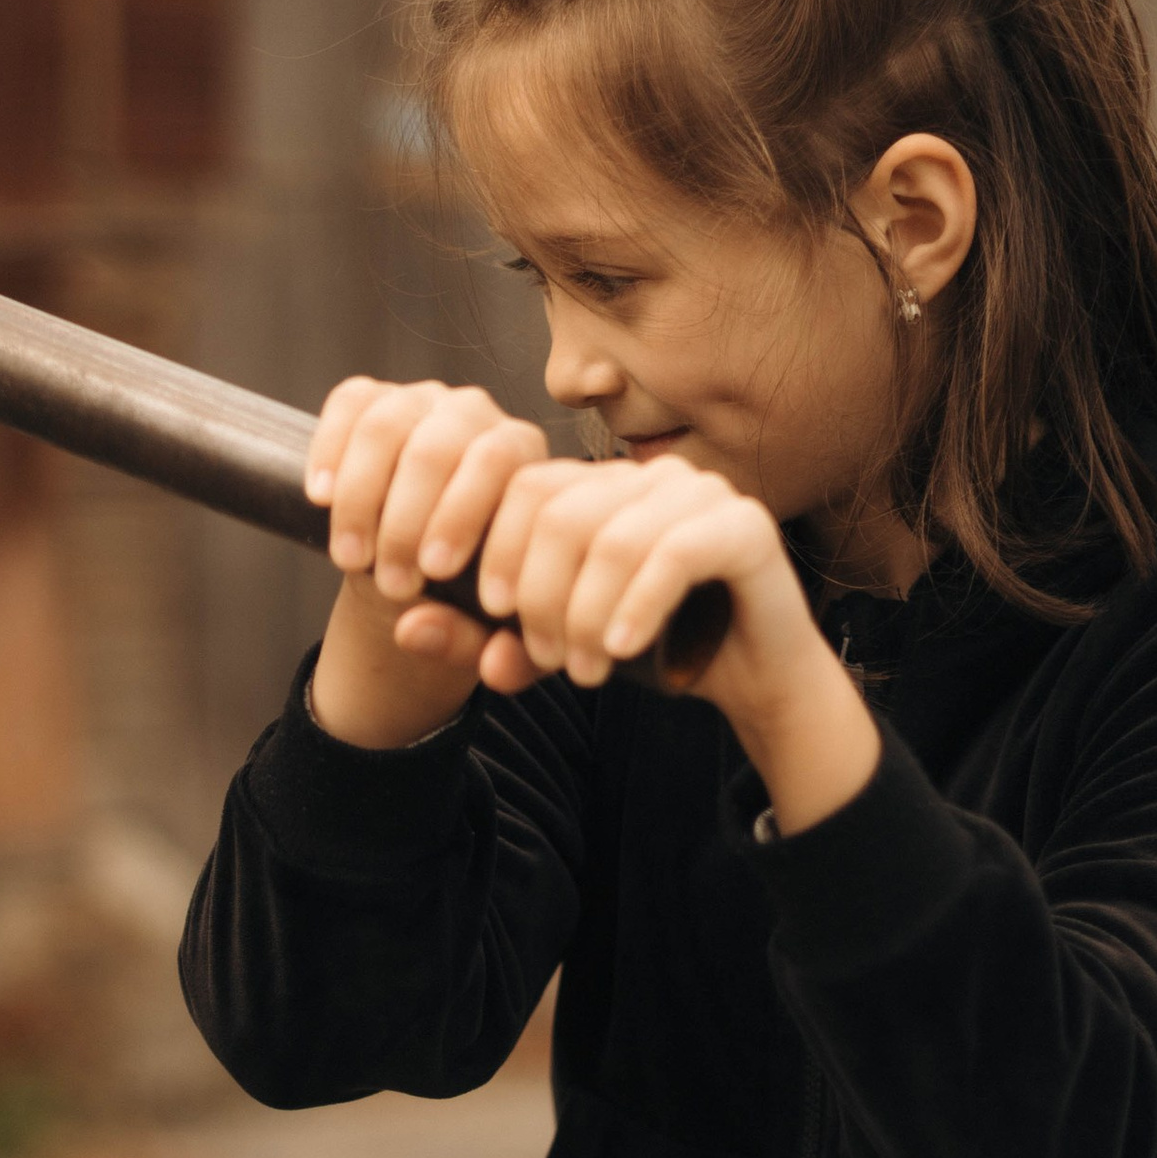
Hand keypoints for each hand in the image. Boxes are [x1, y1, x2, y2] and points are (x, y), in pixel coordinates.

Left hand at [304, 381, 879, 833]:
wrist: (751, 680)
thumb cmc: (650, 652)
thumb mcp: (550, 645)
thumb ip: (482, 637)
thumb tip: (405, 627)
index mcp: (598, 487)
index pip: (523, 491)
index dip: (493, 551)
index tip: (491, 617)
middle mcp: (646, 477)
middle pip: (559, 513)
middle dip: (536, 593)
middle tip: (539, 656)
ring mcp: (699, 493)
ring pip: (610, 537)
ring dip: (583, 612)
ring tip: (581, 668)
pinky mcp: (744, 525)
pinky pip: (674, 553)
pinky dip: (634, 606)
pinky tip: (618, 650)